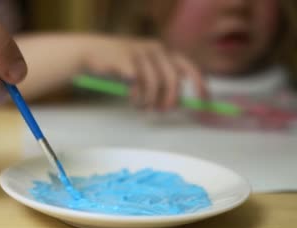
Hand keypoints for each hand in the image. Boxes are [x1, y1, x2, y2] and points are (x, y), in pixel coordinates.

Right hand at [82, 36, 206, 109]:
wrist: (92, 51)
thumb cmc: (121, 64)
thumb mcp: (145, 68)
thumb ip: (161, 80)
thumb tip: (178, 103)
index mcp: (163, 51)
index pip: (188, 67)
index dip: (199, 84)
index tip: (204, 102)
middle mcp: (154, 49)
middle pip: (172, 78)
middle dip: (170, 99)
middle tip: (162, 110)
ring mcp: (139, 52)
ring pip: (153, 84)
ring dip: (148, 100)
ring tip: (141, 106)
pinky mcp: (124, 59)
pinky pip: (136, 84)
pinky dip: (135, 95)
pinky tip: (130, 97)